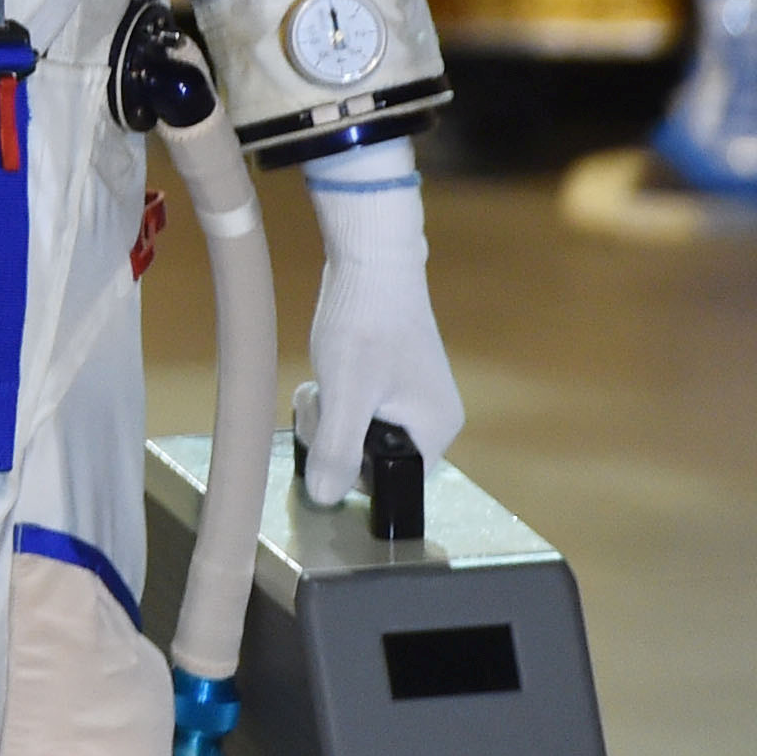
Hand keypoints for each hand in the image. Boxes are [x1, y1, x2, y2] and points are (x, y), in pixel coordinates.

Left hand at [294, 139, 463, 507]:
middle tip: (322, 394)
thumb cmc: (364, 322)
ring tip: (322, 378)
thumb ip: (337, 449)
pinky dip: (335, 390)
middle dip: (335, 433)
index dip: (350, 466)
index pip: (389, 481)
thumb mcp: (344, 392)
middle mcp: (432, 417)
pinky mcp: (392, 375)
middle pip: (370, 456)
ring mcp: (413, 394)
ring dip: (330, 410)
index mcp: (434, 431)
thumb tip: (325, 498)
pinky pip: (357, 404)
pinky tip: (327, 367)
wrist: (369, 257)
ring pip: (358, 428)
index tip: (329, 430)